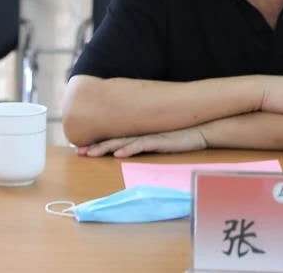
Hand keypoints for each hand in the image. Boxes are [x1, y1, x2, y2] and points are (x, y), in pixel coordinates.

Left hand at [77, 127, 207, 157]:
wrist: (204, 129)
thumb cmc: (184, 135)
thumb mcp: (163, 140)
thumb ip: (149, 142)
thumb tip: (134, 149)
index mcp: (142, 133)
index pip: (116, 137)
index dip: (99, 142)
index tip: (83, 148)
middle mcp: (143, 133)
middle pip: (115, 139)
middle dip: (96, 146)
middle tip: (79, 152)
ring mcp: (151, 136)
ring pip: (124, 141)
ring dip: (106, 147)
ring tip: (91, 153)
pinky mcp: (161, 140)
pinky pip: (142, 145)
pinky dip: (129, 149)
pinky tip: (118, 153)